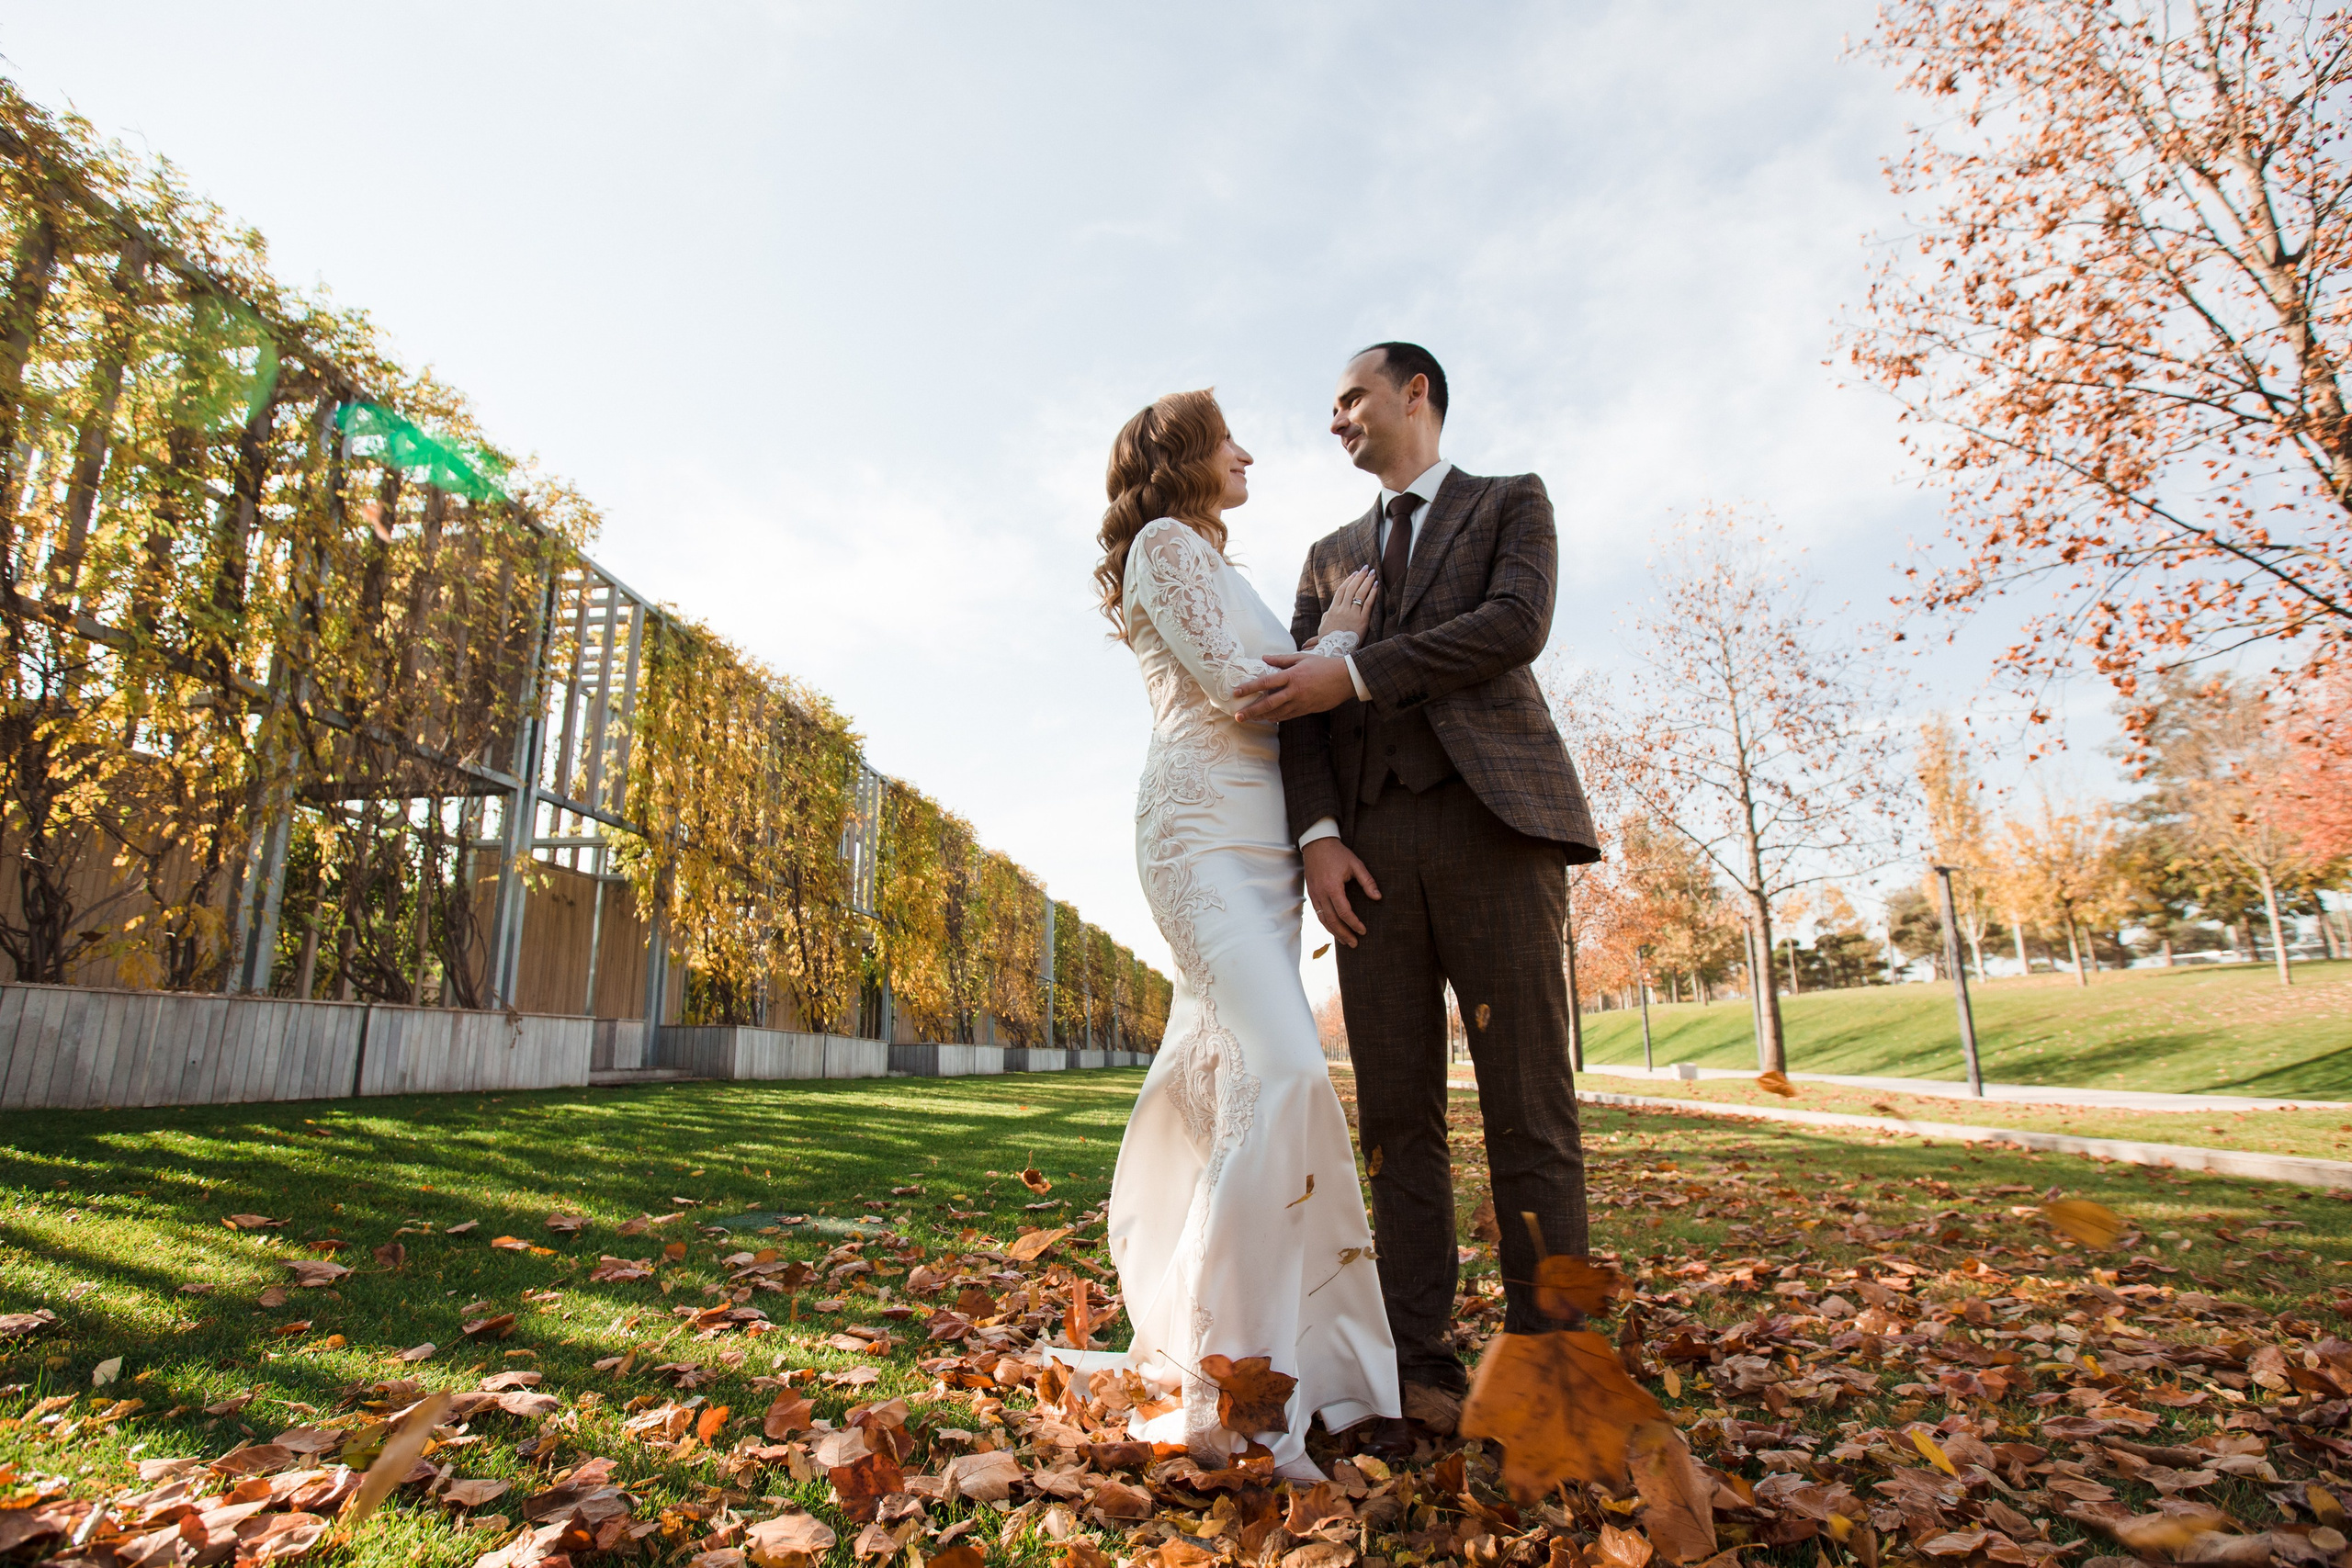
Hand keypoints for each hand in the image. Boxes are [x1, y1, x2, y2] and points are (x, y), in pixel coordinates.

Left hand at [1233, 652, 1354, 721]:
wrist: (1345, 679)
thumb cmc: (1323, 665)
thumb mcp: (1302, 658)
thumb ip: (1281, 659)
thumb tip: (1264, 658)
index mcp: (1291, 676)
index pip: (1265, 683)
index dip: (1249, 688)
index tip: (1236, 692)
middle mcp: (1294, 691)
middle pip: (1268, 703)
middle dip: (1251, 711)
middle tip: (1238, 716)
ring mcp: (1300, 702)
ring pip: (1277, 713)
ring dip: (1262, 717)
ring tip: (1249, 719)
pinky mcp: (1306, 709)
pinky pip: (1288, 716)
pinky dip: (1276, 718)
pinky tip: (1268, 719)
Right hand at [1303, 837, 1379, 946]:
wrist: (1316, 843)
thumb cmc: (1338, 853)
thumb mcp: (1356, 864)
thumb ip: (1367, 881)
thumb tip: (1378, 897)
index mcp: (1333, 886)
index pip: (1344, 912)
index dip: (1354, 923)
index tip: (1363, 931)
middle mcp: (1321, 893)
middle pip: (1332, 920)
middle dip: (1344, 934)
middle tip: (1354, 944)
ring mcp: (1314, 894)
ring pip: (1323, 919)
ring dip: (1334, 932)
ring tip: (1345, 942)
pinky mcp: (1312, 894)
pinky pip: (1318, 913)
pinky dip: (1326, 924)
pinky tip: (1334, 929)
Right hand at [1314, 566, 1377, 644]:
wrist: (1335, 651)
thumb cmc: (1329, 641)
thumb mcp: (1323, 628)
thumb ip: (1326, 617)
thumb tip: (1327, 612)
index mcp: (1332, 610)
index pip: (1341, 591)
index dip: (1349, 580)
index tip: (1355, 573)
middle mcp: (1342, 610)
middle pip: (1351, 589)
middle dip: (1359, 577)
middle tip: (1365, 568)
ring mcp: (1352, 615)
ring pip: (1360, 594)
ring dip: (1367, 582)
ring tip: (1372, 573)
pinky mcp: (1362, 621)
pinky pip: (1368, 604)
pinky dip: (1372, 594)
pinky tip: (1376, 586)